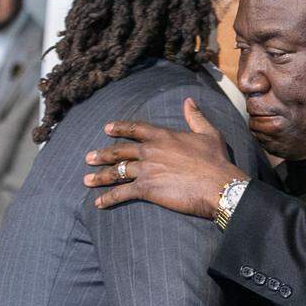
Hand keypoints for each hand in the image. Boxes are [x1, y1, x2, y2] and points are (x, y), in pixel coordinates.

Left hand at [83, 98, 246, 217]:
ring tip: (86, 180)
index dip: (120, 128)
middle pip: (120, 151)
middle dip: (103, 154)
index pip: (136, 129)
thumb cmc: (217, 161)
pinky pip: (122, 193)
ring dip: (100, 177)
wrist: (219, 185)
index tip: (106, 128)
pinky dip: (108, 199)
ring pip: (117, 172)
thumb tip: (189, 101)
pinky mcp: (146, 189)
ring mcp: (146, 170)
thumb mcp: (209, 133)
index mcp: (163, 136)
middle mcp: (150, 151)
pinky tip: (98, 204)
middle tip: (88, 158)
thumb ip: (195, 116)